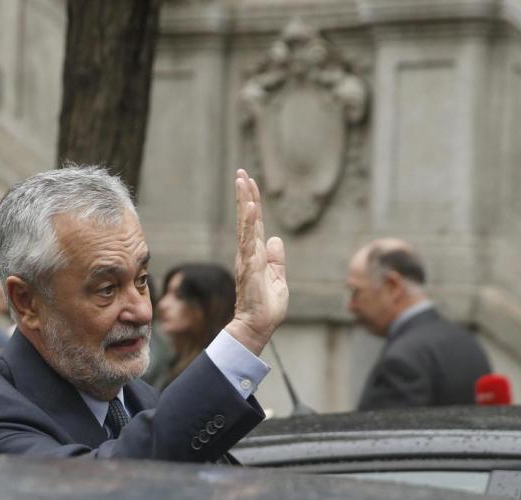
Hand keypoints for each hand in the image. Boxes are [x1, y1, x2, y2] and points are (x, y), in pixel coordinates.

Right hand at [225, 169, 287, 355]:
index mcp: (257, 255)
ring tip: (243, 181)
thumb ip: (277, 260)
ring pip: (246, 225)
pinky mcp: (250, 267)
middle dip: (245, 195)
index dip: (253, 203)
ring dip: (244, 203)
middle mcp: (250, 253)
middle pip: (248, 219)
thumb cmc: (267, 307)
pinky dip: (250, 224)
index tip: (250, 183)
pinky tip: (250, 207)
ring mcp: (248, 259)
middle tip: (242, 173)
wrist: (258, 327)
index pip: (256, 224)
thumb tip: (276, 240)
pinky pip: (249, 241)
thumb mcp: (278, 279)